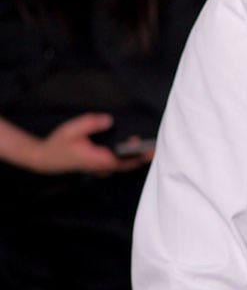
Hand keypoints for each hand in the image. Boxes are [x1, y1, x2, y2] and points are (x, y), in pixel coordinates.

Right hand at [22, 114, 150, 175]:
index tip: (151, 146)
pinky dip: (128, 158)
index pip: (125, 158)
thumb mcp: (72, 129)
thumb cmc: (58, 144)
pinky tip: (134, 149)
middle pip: (130, 164)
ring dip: (137, 157)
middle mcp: (103, 167)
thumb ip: (91, 123)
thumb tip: (109, 120)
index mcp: (99, 159)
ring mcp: (102, 169)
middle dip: (143, 155)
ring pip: (125, 165)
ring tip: (150, 147)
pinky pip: (119, 164)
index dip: (139, 153)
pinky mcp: (100, 167)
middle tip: (158, 146)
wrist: (46, 158)